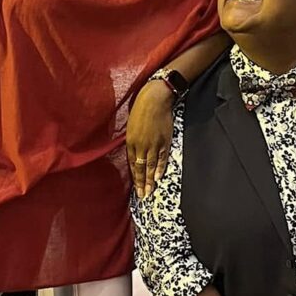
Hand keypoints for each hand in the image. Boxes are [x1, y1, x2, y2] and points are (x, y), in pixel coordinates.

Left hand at [126, 79, 174, 197]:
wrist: (155, 100)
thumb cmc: (140, 109)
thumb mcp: (131, 125)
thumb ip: (133, 139)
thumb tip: (134, 151)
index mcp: (131, 141)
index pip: (132, 163)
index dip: (135, 176)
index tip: (136, 186)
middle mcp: (141, 145)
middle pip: (141, 168)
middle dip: (142, 183)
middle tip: (142, 195)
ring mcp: (153, 144)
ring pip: (151, 166)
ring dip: (150, 180)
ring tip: (150, 192)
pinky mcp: (164, 141)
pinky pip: (162, 158)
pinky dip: (160, 168)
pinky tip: (158, 177)